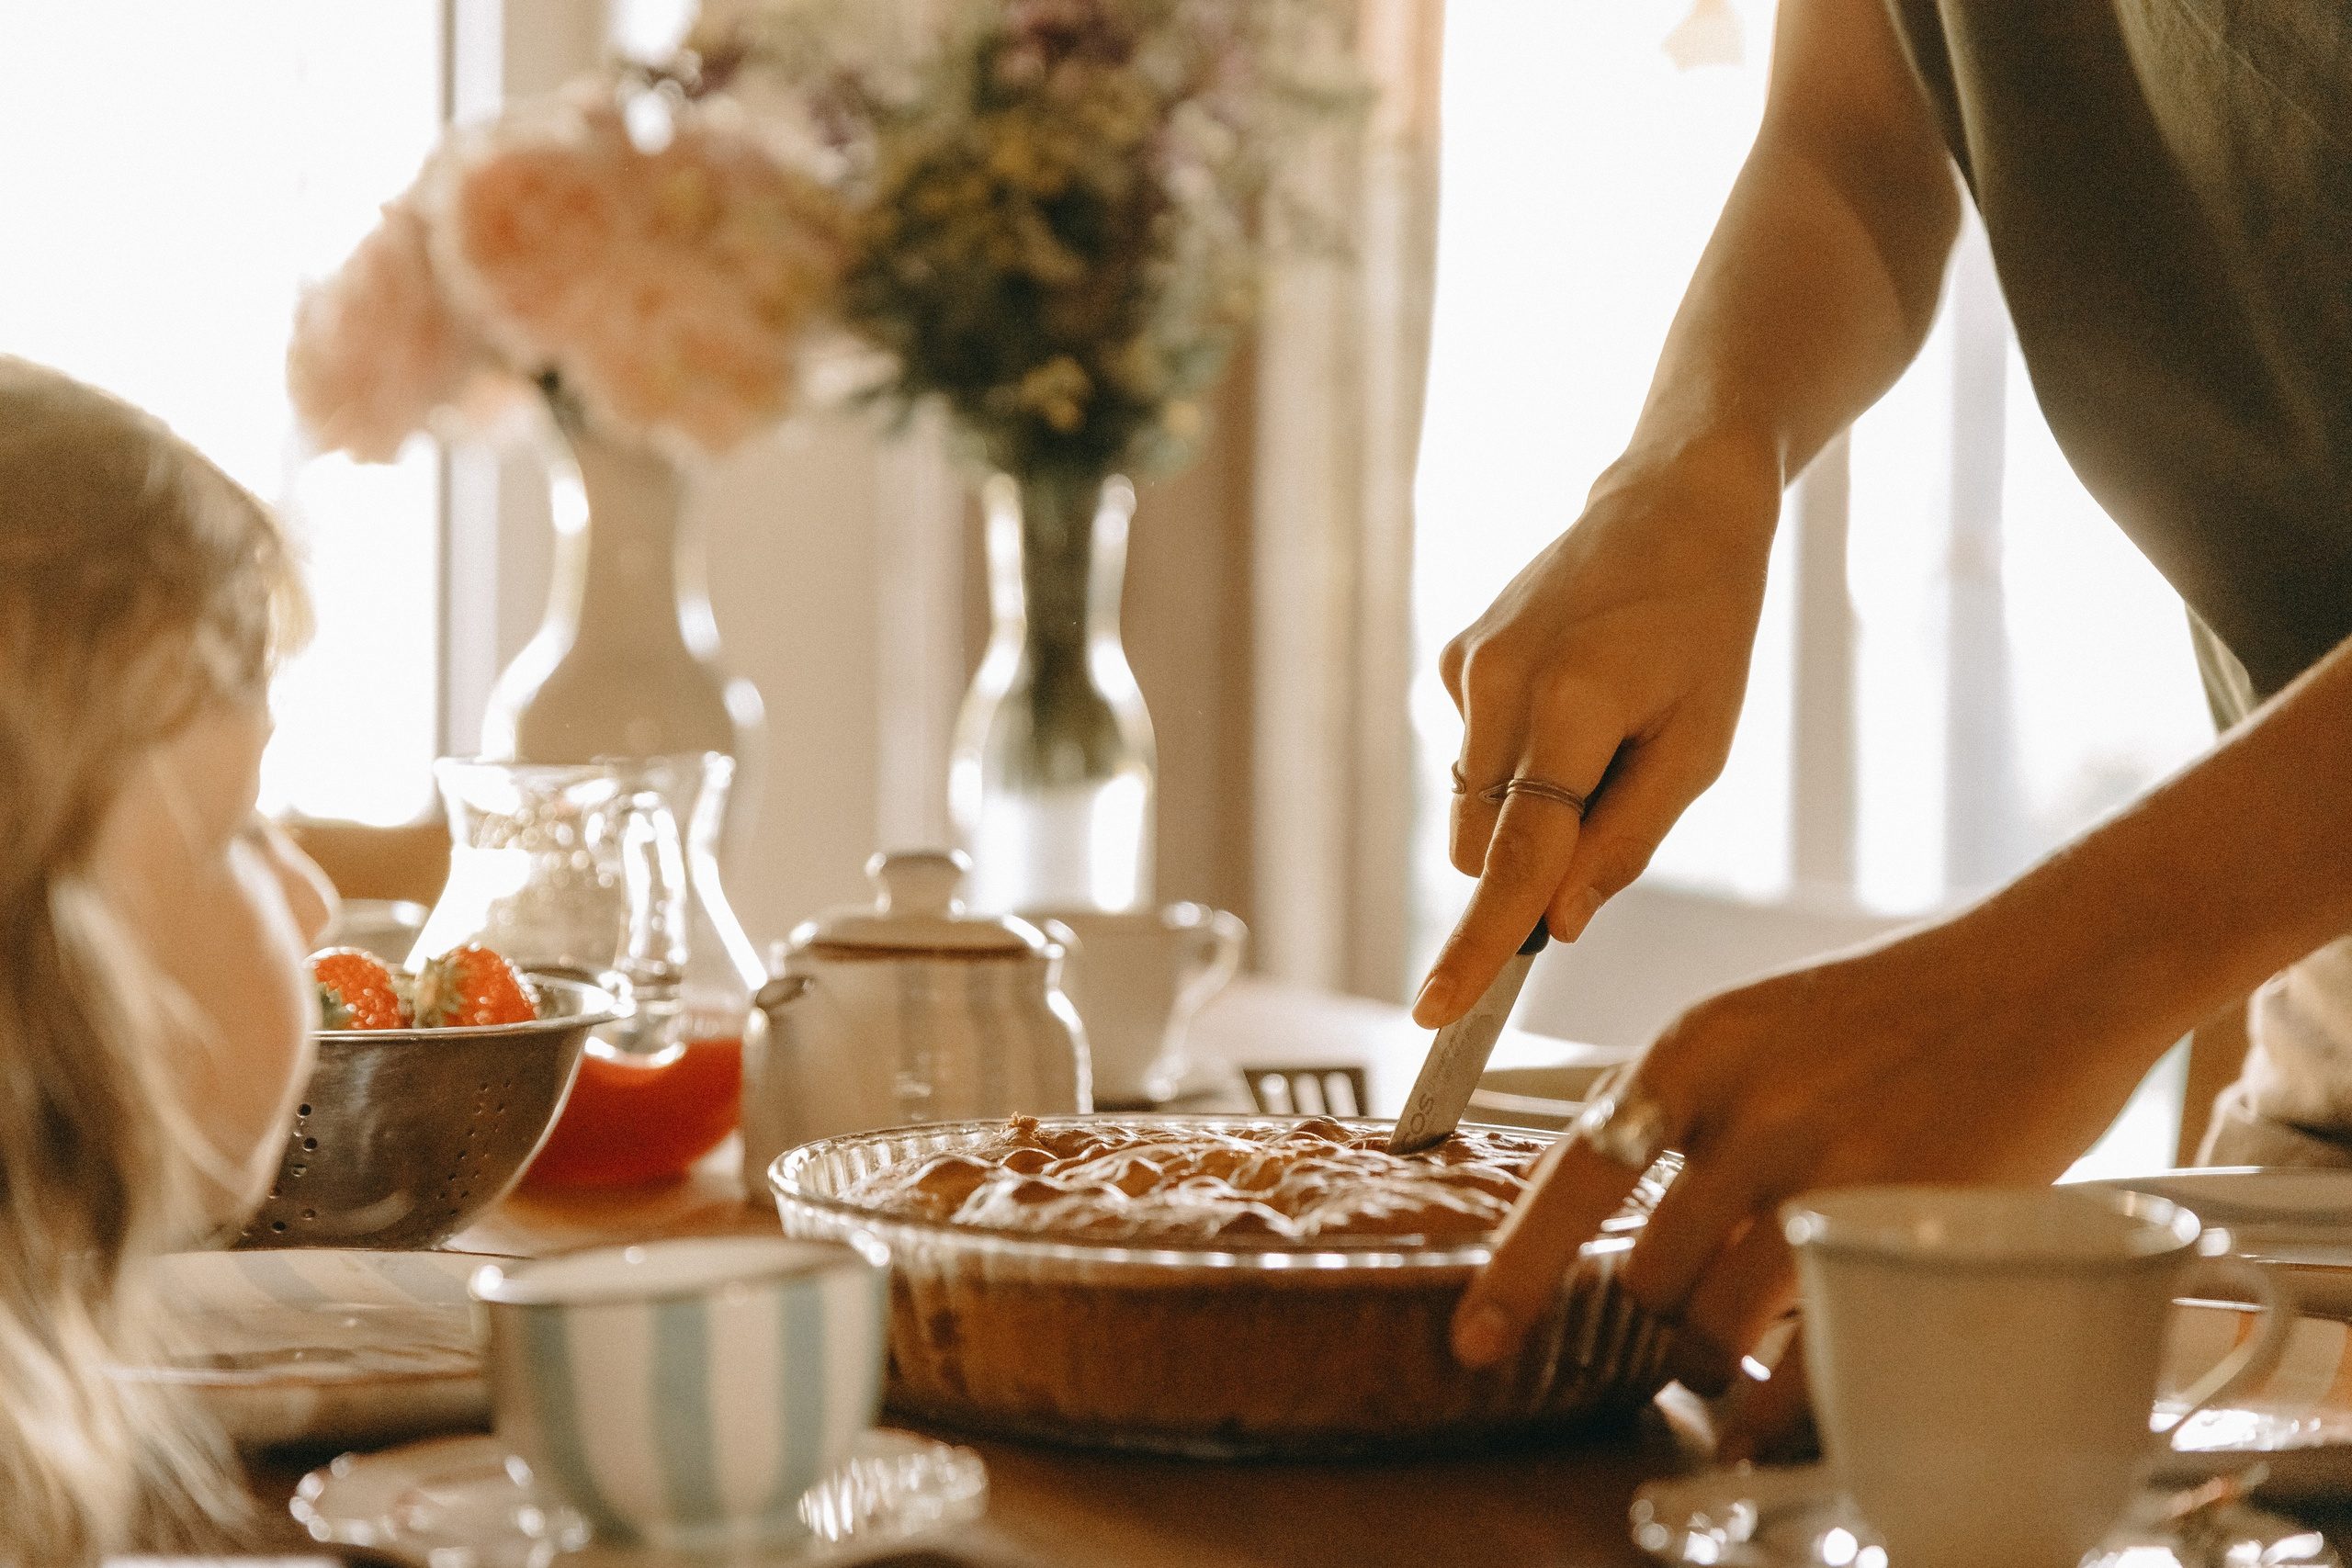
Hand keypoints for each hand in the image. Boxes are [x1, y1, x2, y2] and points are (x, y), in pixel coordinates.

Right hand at [1412, 440, 1779, 1027]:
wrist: (1670, 507)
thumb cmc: (1705, 629)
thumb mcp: (1701, 746)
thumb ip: (1627, 841)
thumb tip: (1560, 923)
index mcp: (1573, 706)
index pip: (1515, 859)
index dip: (1480, 945)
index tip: (1436, 1012)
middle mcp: (1499, 685)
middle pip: (1481, 847)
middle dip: (1529, 869)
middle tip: (1614, 809)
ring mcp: (1466, 667)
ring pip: (1470, 810)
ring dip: (1526, 813)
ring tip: (1603, 735)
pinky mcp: (1453, 657)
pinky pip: (1471, 757)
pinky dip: (1517, 761)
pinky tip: (1572, 697)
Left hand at [1448, 917, 2161, 1398]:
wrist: (2051, 966)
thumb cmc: (1903, 1008)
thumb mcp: (1762, 1026)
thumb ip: (1690, 1110)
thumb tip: (1631, 1215)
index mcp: (1692, 1051)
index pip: (1571, 1178)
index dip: (1516, 1275)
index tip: (1478, 1341)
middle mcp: (1744, 1107)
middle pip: (1648, 1273)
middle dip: (1660, 1325)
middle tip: (1688, 1342)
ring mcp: (1827, 1165)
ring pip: (1717, 1320)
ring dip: (1714, 1367)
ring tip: (1734, 1375)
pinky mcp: (1911, 1215)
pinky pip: (1814, 1349)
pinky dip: (1782, 1403)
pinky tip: (1776, 1418)